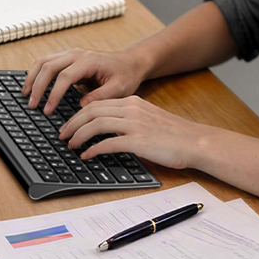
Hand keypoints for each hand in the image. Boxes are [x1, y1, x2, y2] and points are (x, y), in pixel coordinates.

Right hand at [23, 48, 148, 113]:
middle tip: (31, 105)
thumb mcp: (119, 89)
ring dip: (32, 77)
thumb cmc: (125, 75)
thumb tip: (81, 106)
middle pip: (48, 66)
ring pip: (43, 61)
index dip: (54, 94)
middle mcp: (76, 54)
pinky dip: (37, 73)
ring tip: (25, 94)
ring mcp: (71, 54)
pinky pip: (47, 62)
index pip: (64, 77)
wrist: (130, 62)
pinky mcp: (68, 58)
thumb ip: (101, 97)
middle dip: (37, 86)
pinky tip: (32, 85)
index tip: (47, 110)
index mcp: (88, 61)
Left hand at [57, 95, 213, 169]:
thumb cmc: (175, 135)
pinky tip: (87, 155)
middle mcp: (131, 110)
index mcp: (133, 102)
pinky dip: (93, 149)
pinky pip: (108, 143)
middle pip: (91, 111)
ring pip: (96, 124)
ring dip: (78, 135)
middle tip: (62, 135)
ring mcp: (134, 124)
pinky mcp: (139, 141)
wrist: (195, 141)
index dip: (78, 114)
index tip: (69, 124)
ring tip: (70, 145)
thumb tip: (109, 130)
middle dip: (72, 123)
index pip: (97, 103)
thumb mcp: (149, 119)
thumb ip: (130, 120)